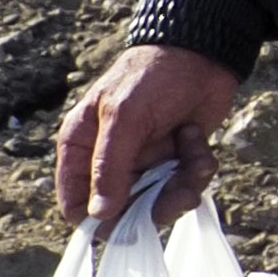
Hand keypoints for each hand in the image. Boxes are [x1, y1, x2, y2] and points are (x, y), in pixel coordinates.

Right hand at [59, 42, 243, 226]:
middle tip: (182, 189)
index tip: (131, 223)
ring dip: (183, 186)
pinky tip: (197, 138)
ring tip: (195, 156)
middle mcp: (109, 162)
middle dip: (158, 205)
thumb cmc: (152, 76)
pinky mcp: (174, 163)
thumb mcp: (125, 117)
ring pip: (160, 204)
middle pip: (124, 214)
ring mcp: (143, 164)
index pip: (76, 206)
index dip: (99, 222)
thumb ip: (109, 166)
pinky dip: (197, 168)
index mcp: (81, 149)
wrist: (201, 54)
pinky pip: (185, 187)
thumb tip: (99, 216)